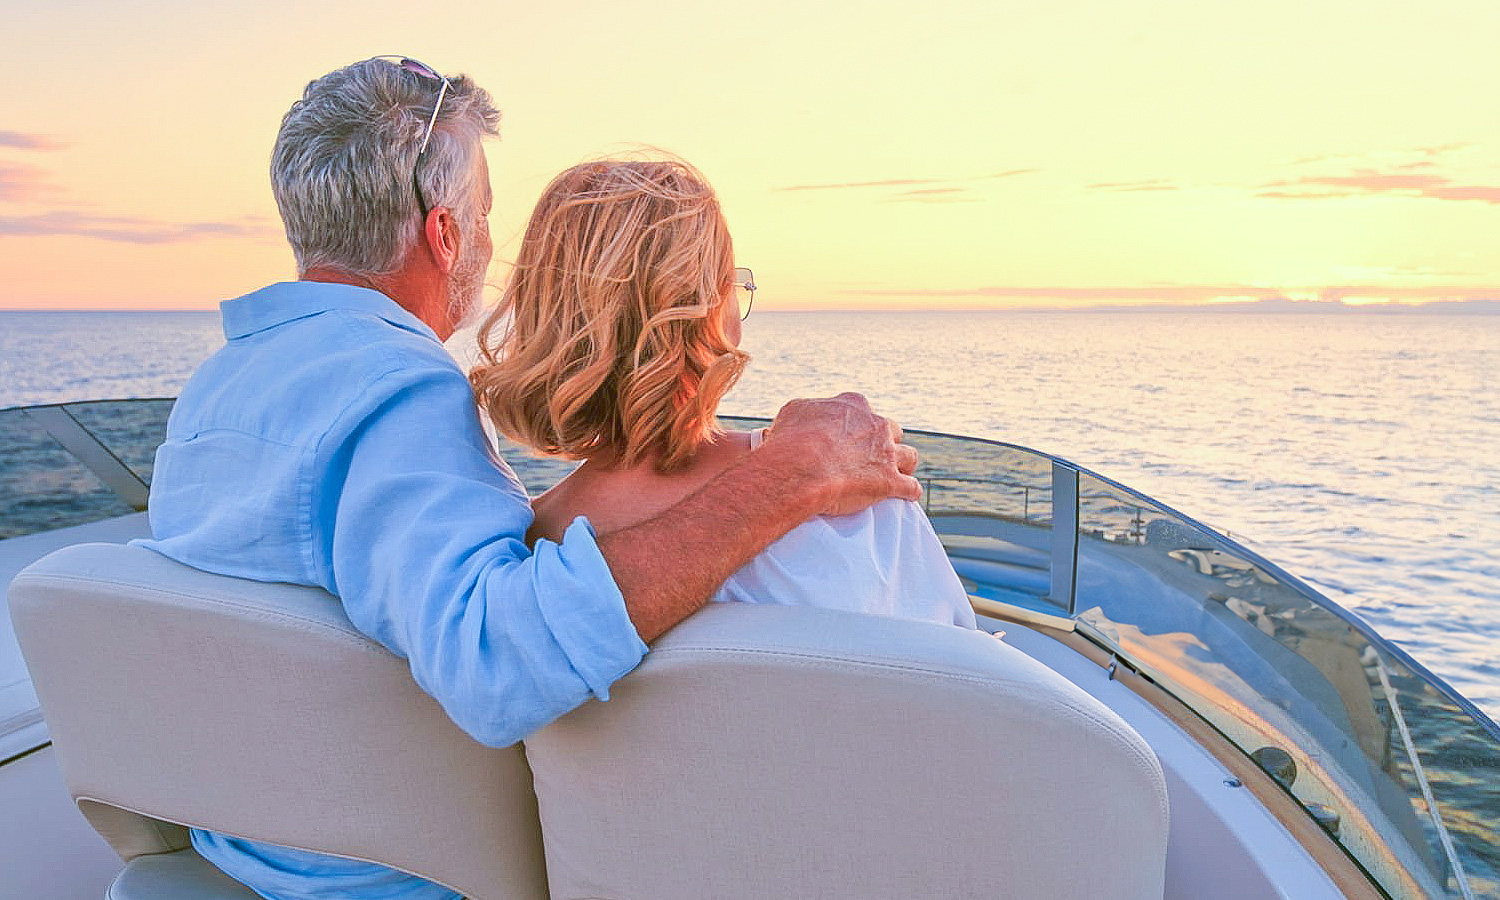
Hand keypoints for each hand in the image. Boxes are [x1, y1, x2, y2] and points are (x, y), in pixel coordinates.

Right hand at [763, 392, 920, 516]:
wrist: (801, 467)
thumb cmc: (791, 440)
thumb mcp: (793, 412)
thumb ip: (806, 413)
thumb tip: (802, 421)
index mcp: (853, 405)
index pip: (861, 408)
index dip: (856, 422)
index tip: (848, 433)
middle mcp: (875, 425)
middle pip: (891, 430)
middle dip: (885, 442)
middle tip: (872, 456)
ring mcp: (887, 453)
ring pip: (909, 456)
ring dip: (904, 465)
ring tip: (898, 474)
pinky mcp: (890, 481)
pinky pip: (910, 487)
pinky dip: (909, 491)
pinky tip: (905, 496)